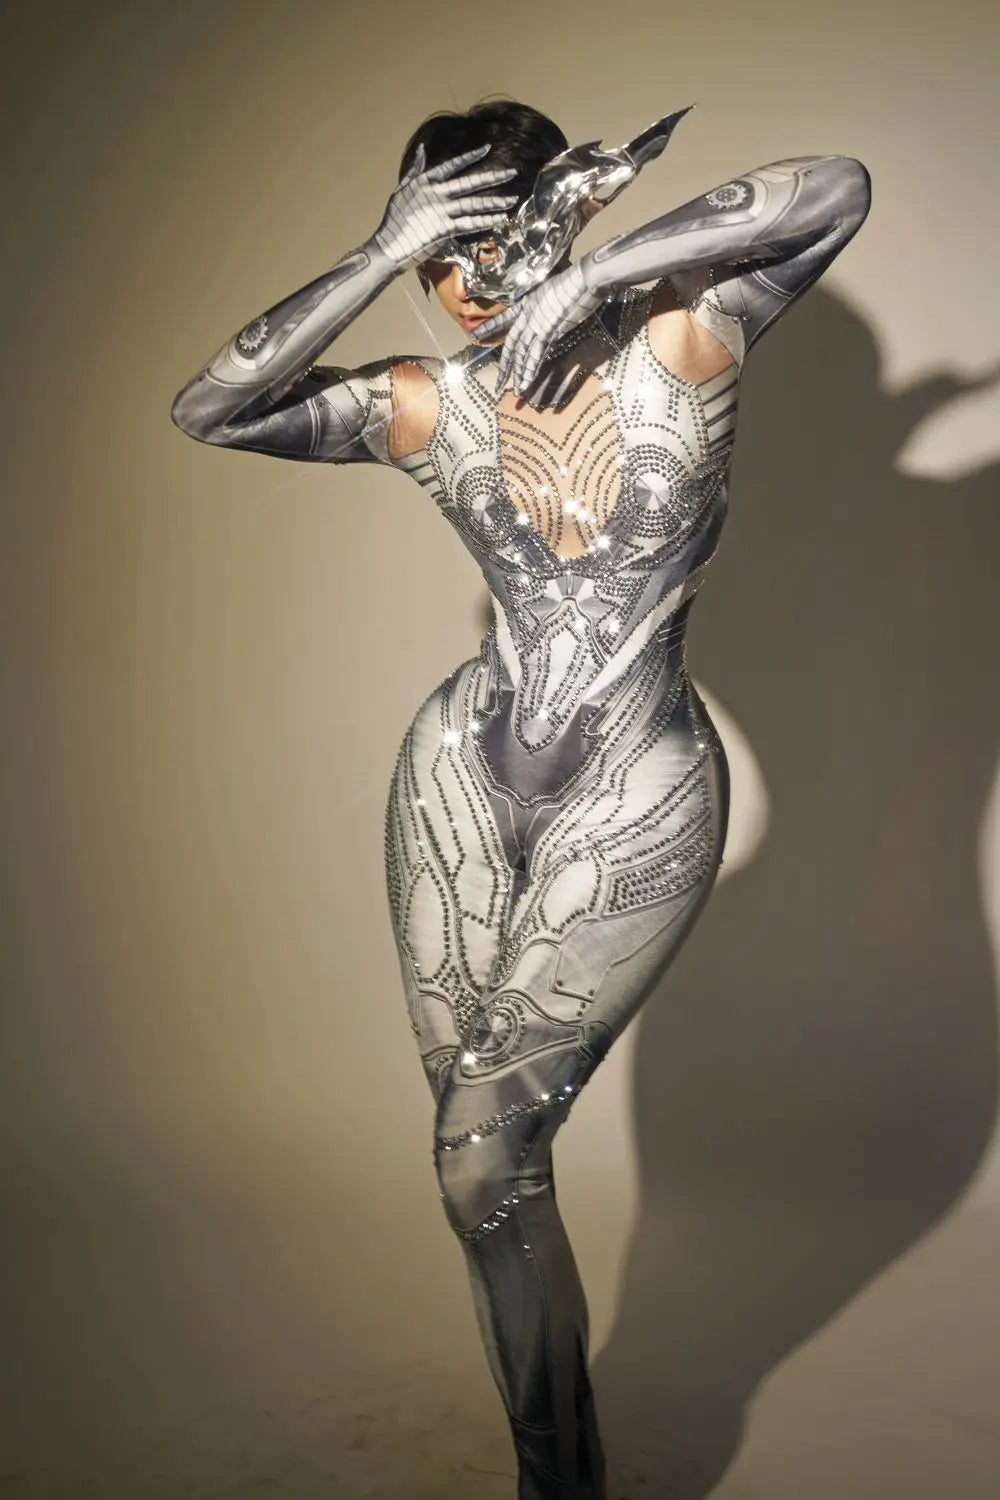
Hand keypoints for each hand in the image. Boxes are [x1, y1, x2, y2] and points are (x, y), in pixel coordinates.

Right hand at [372, 143, 519, 272]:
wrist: (389, 246)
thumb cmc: (394, 220)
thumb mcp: (403, 189)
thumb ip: (415, 170)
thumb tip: (421, 150)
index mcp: (426, 182)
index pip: (452, 165)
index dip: (470, 157)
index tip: (487, 150)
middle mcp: (436, 194)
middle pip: (470, 183)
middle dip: (493, 178)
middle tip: (512, 173)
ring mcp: (441, 211)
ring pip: (473, 204)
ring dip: (494, 202)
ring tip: (512, 199)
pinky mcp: (444, 229)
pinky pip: (469, 224)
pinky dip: (484, 221)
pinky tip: (499, 219)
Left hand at [475, 261, 603, 398]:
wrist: (584, 279)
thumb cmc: (576, 281)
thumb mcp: (554, 290)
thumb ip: (547, 303)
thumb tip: (549, 310)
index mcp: (528, 303)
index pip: (504, 318)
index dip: (490, 327)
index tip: (475, 335)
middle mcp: (527, 315)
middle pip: (511, 344)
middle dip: (504, 366)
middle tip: (498, 383)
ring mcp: (536, 325)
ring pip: (520, 353)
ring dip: (516, 374)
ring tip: (512, 390)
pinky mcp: (547, 332)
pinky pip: (534, 355)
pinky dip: (529, 371)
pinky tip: (524, 383)